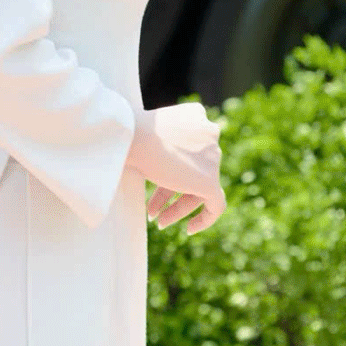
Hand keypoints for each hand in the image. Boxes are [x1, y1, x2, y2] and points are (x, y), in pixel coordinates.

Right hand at [125, 100, 225, 234]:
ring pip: (200, 188)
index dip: (172, 168)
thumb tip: (156, 163)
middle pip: (193, 170)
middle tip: (152, 211)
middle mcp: (210, 133)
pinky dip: (205, 218)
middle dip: (171, 192)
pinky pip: (216, 205)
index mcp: (196, 116)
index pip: (188, 149)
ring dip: (178, 207)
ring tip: (158, 223)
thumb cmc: (128, 132)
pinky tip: (189, 230)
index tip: (160, 180)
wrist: (131, 135)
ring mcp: (213, 156)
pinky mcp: (210, 179)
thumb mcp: (146, 131)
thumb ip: (160, 143)